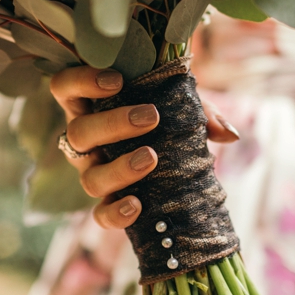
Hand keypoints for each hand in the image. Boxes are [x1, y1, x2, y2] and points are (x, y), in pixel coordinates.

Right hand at [50, 66, 239, 229]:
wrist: (171, 155)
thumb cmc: (166, 118)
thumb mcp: (180, 105)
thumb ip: (201, 113)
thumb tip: (229, 134)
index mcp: (90, 105)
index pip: (65, 87)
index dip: (81, 80)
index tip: (117, 80)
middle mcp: (84, 140)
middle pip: (78, 132)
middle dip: (113, 124)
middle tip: (150, 118)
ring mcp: (92, 172)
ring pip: (89, 176)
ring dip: (119, 168)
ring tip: (151, 158)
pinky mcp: (106, 202)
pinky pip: (100, 214)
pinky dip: (115, 212)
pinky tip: (137, 205)